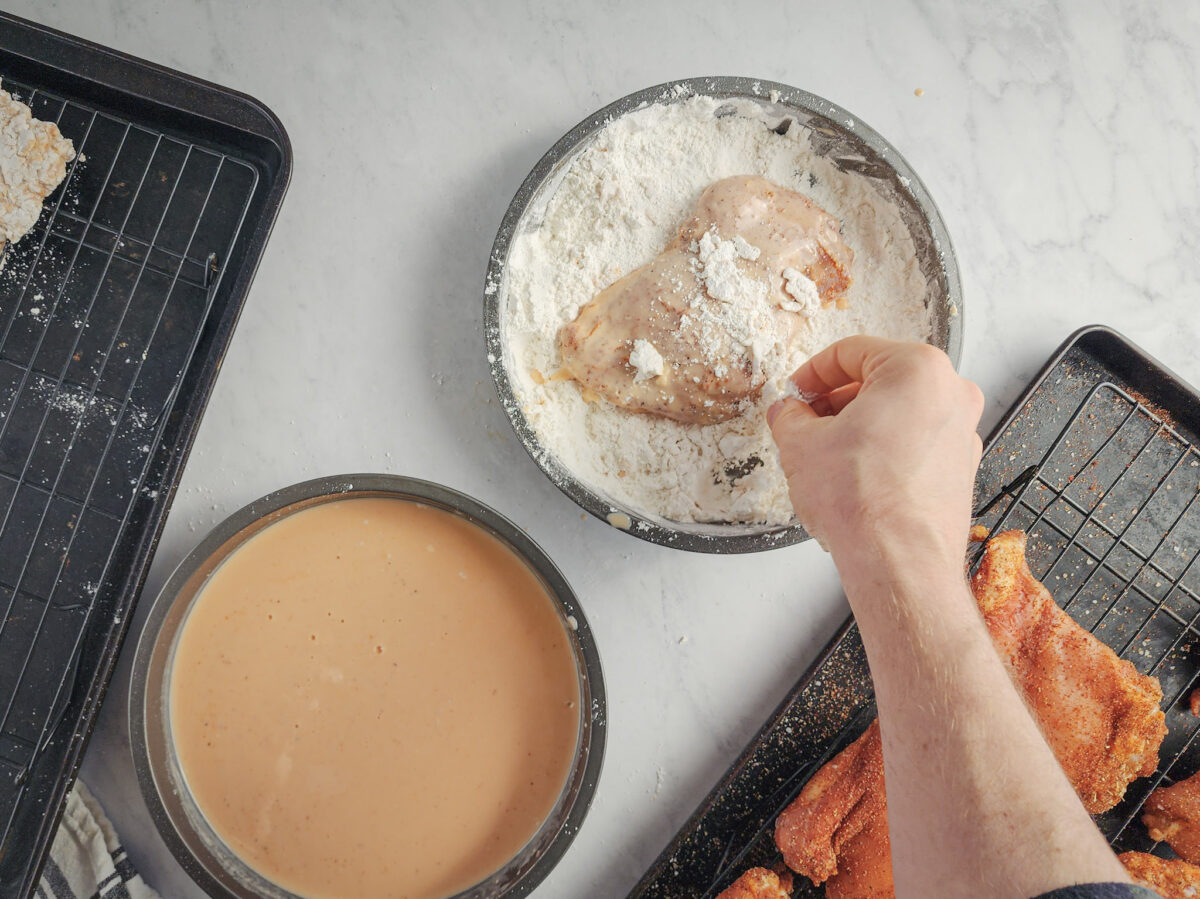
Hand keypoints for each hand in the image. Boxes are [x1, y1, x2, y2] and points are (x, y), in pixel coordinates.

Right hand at [767, 337, 983, 564]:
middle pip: (879, 380)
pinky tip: (854, 475)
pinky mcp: (960, 468)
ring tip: (825, 453)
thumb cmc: (863, 500)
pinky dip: (884, 449)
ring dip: (859, 425)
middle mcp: (951, 394)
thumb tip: (788, 412)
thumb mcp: (801, 444)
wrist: (899, 561)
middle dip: (836, 400)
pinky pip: (915, 442)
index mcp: (917, 369)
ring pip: (900, 412)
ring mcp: (962, 433)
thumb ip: (789, 416)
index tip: (795, 393)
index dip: (811, 373)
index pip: (851, 352)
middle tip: (805, 422)